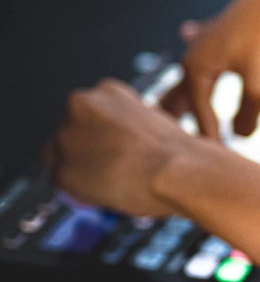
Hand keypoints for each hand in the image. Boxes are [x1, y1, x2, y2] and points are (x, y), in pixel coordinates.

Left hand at [53, 81, 195, 216]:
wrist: (179, 172)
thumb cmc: (176, 150)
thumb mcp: (152, 118)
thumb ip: (125, 123)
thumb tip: (115, 140)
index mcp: (104, 90)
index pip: (86, 112)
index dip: (98, 133)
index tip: (109, 145)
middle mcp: (79, 106)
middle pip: (68, 131)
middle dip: (84, 149)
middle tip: (110, 165)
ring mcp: (68, 138)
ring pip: (59, 156)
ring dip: (78, 168)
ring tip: (112, 180)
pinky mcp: (63, 170)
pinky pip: (62, 183)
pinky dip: (78, 191)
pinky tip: (106, 191)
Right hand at [165, 0, 259, 139]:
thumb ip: (248, 117)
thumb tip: (241, 135)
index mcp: (197, 64)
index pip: (196, 110)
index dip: (206, 135)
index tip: (215, 156)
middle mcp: (199, 47)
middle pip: (181, 88)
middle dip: (175, 113)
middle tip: (162, 135)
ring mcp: (216, 35)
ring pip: (193, 67)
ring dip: (185, 86)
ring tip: (171, 102)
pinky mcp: (235, 27)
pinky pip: (212, 46)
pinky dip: (199, 47)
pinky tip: (187, 33)